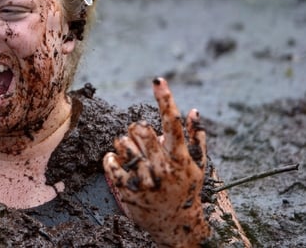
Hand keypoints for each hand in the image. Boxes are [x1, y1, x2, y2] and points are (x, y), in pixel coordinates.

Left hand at [103, 77, 210, 246]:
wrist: (177, 226)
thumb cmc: (186, 190)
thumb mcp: (196, 167)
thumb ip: (195, 138)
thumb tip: (194, 110)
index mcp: (180, 158)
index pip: (172, 123)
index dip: (165, 99)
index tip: (158, 79)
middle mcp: (164, 168)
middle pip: (141, 129)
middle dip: (137, 128)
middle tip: (138, 135)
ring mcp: (146, 180)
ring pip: (123, 143)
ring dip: (123, 142)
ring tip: (130, 151)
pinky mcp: (129, 190)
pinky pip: (111, 162)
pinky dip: (110, 156)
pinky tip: (115, 159)